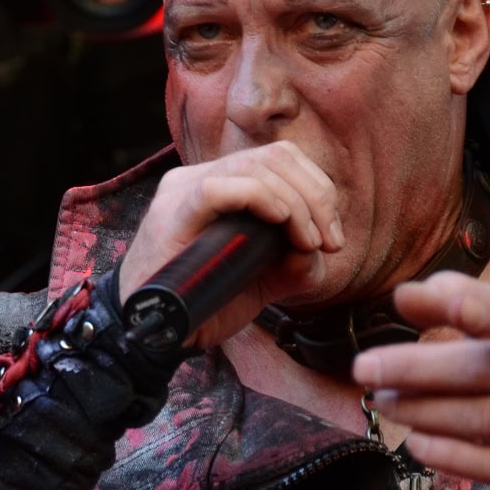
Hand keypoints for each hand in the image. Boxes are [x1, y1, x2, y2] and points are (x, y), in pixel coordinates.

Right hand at [117, 141, 343, 348]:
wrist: (157, 333)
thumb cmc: (205, 302)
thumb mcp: (264, 281)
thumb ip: (294, 264)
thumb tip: (318, 248)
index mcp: (224, 184)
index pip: (280, 159)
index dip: (319, 189)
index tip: (333, 238)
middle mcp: (201, 178)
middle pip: (275, 156)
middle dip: (317, 196)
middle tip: (329, 241)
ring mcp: (183, 190)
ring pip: (254, 166)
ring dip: (297, 203)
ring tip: (308, 241)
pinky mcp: (172, 213)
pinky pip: (218, 188)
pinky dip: (260, 199)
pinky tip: (281, 222)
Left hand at [351, 272, 489, 489]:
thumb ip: (463, 307)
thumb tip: (407, 295)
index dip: (480, 306)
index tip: (428, 297)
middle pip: (482, 371)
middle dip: (416, 369)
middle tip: (364, 368)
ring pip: (481, 419)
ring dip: (422, 411)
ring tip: (383, 402)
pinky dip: (449, 455)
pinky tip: (415, 444)